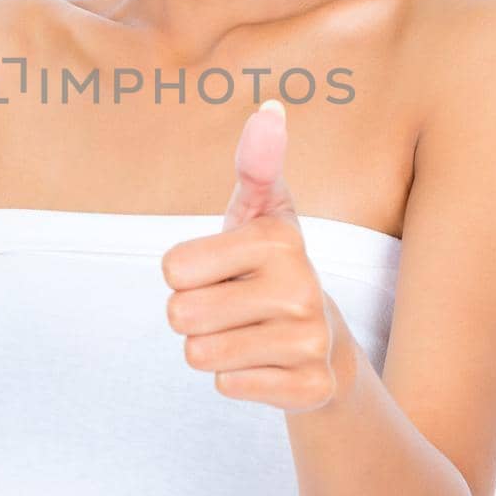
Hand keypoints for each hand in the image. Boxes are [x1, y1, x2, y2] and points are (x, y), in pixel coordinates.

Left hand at [161, 98, 351, 413]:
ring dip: (212, 348)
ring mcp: (310, 340)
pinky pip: (228, 386)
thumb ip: (255, 163)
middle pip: (180, 314)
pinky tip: (264, 364)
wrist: (323, 341)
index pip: (172, 268)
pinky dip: (235, 379)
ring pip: (199, 354)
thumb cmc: (270, 267)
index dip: (185, 273)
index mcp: (280, 238)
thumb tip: (271, 108)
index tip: (223, 270)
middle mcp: (302, 287)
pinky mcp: (312, 387)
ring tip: (247, 333)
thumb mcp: (260, 212)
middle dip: (193, 315)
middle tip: (232, 307)